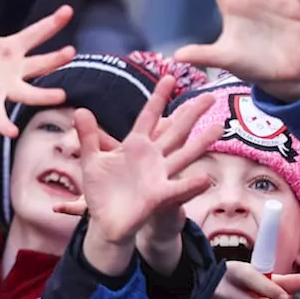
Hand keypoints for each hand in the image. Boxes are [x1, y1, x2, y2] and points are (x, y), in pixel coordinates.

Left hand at [0, 0, 75, 136]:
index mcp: (11, 48)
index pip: (36, 33)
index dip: (51, 23)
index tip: (68, 11)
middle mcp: (14, 69)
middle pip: (40, 63)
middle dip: (55, 58)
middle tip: (72, 51)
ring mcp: (4, 88)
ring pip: (29, 92)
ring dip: (44, 95)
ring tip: (61, 95)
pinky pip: (0, 115)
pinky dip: (6, 123)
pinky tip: (14, 131)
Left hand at [77, 76, 218, 275]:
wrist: (106, 222)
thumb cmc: (102, 190)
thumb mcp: (92, 160)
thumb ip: (88, 136)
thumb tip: (80, 109)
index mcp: (135, 145)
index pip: (149, 115)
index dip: (159, 97)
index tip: (169, 76)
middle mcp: (152, 157)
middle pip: (176, 130)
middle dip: (192, 113)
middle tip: (211, 96)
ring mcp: (159, 175)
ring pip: (184, 155)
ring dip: (202, 143)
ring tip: (219, 127)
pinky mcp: (160, 195)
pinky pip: (178, 189)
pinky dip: (191, 185)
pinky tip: (204, 178)